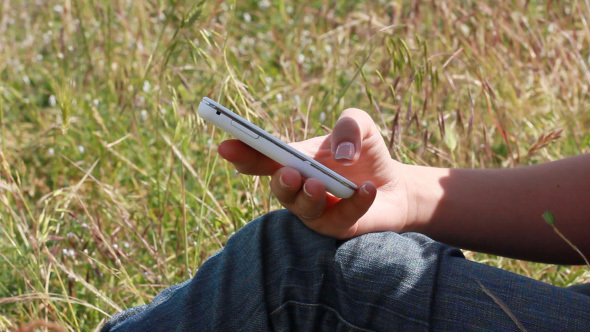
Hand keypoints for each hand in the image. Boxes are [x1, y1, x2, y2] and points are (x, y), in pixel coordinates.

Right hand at [218, 108, 413, 238]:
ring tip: (318, 184)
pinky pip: (341, 218)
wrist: (394, 185)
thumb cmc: (366, 154)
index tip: (226, 146)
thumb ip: (350, 124)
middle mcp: (298, 188)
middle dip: (280, 182)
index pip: (261, 158)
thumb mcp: (361, 125)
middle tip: (289, 173)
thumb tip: (342, 154)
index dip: (241, 153)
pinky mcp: (338, 227)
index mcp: (293, 160)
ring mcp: (316, 211)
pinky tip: (367, 189)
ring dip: (308, 197)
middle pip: (278, 188)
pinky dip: (354, 203)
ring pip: (302, 210)